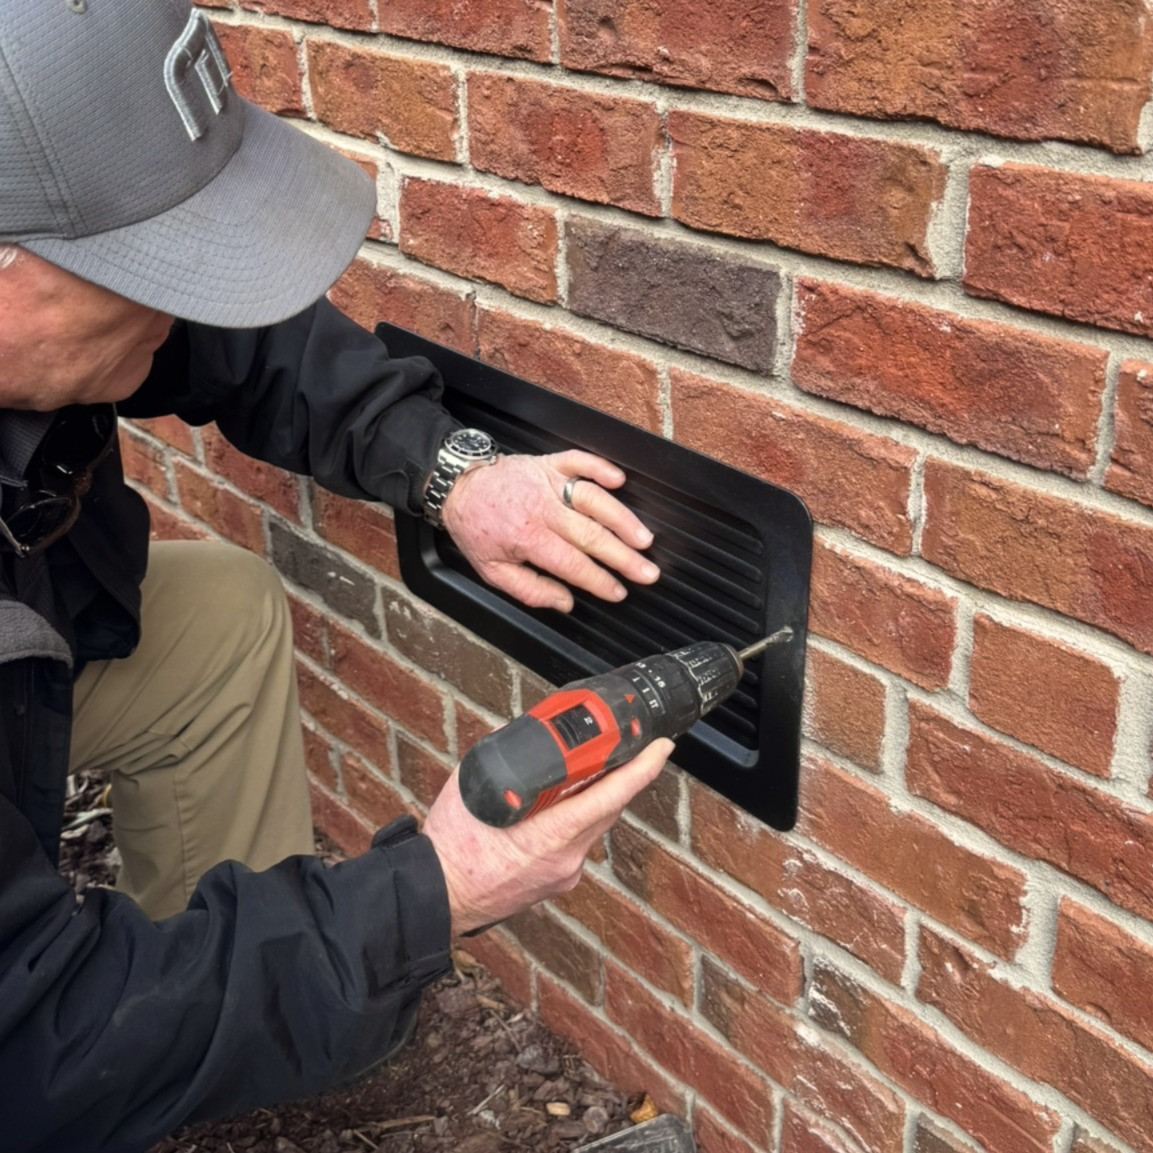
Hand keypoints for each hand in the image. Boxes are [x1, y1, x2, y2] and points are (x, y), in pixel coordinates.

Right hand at [422, 739, 672, 936]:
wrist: (436, 895)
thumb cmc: (452, 847)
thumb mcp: (478, 787)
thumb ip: (509, 759)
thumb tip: (530, 737)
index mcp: (551, 835)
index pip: (611, 796)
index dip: (642, 769)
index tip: (661, 748)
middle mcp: (566, 858)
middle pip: (608, 808)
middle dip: (620, 776)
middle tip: (626, 747)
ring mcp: (562, 873)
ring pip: (592, 825)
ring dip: (592, 798)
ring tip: (583, 772)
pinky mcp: (554, 881)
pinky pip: (574, 842)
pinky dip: (572, 820)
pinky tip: (555, 807)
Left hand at [440, 450, 659, 611]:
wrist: (458, 487)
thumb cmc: (476, 529)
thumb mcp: (492, 571)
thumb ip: (530, 590)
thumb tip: (564, 602)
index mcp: (527, 538)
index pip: (572, 564)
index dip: (599, 580)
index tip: (618, 592)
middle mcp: (541, 509)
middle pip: (591, 535)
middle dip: (624, 557)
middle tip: (647, 572)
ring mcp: (547, 483)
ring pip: (592, 499)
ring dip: (622, 518)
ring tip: (643, 538)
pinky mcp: (549, 464)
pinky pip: (579, 461)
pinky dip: (600, 467)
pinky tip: (619, 479)